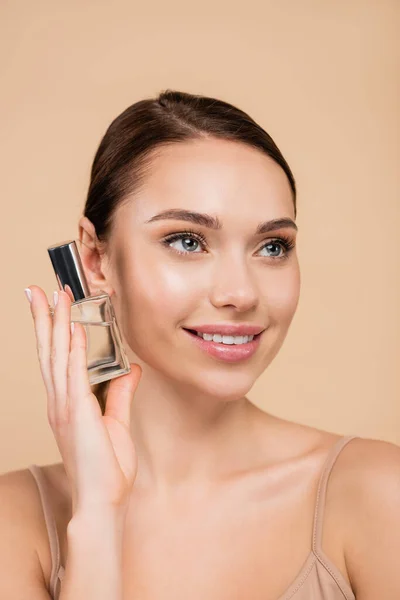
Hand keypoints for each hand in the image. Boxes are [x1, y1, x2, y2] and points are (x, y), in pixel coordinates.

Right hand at [25, 286, 141, 514]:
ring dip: (55, 323)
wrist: (102, 499)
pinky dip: (71, 349)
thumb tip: (129, 369)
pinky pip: (73, 374)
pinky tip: (71, 328)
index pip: (56, 358)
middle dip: (44, 318)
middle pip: (48, 351)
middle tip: (39, 289)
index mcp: (67, 403)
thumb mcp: (116, 422)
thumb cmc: (106, 468)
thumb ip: (121, 393)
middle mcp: (60, 401)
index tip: (51, 305)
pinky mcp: (77, 412)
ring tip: (54, 295)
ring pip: (56, 355)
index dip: (52, 330)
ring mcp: (65, 406)